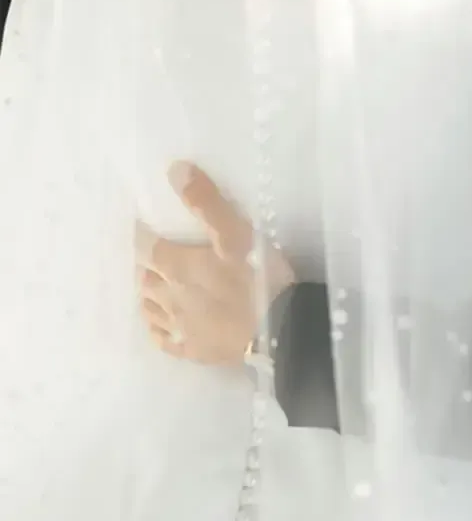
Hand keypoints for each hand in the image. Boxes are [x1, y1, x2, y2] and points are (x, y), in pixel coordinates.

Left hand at [135, 162, 293, 364]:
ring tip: (154, 286)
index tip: (144, 226)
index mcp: (177, 266)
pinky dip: (158, 330)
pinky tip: (161, 326)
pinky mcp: (194, 350)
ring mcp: (181, 327)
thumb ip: (206, 202)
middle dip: (145, 265)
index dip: (142, 235)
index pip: (145, 247)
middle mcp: (170, 297)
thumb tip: (174, 169)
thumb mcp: (237, 232)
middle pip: (145, 278)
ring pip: (150, 309)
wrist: (281, 331)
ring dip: (148, 295)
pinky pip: (165, 341)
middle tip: (153, 255)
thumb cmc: (259, 277)